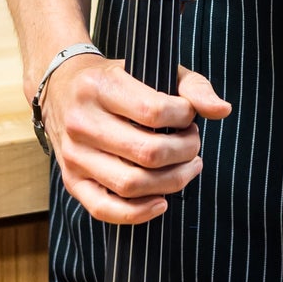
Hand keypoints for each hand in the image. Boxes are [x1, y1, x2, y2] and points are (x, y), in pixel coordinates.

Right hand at [39, 54, 231, 223]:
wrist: (60, 87)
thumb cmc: (116, 78)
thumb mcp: (153, 68)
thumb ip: (192, 86)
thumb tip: (222, 111)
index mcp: (101, 87)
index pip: (154, 111)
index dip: (184, 118)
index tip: (189, 115)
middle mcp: (82, 122)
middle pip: (147, 153)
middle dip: (184, 151)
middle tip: (193, 143)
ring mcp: (74, 155)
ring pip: (130, 184)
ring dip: (171, 182)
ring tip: (187, 167)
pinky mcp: (71, 181)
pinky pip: (105, 209)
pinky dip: (138, 213)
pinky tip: (162, 202)